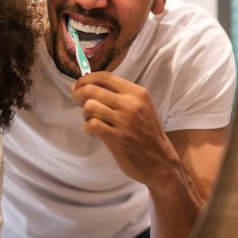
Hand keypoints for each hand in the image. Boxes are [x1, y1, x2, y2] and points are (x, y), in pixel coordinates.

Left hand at [71, 71, 181, 186]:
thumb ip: (117, 95)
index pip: (104, 76)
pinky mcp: (116, 138)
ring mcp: (124, 121)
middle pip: (92, 89)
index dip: (86, 79)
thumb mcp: (140, 107)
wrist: (159, 161)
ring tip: (90, 120)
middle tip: (77, 101)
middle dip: (79, 94)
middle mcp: (131, 104)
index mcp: (137, 93)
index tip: (78, 85)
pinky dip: (87, 128)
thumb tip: (84, 86)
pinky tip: (93, 132)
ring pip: (90, 106)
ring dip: (85, 113)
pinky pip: (91, 125)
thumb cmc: (146, 133)